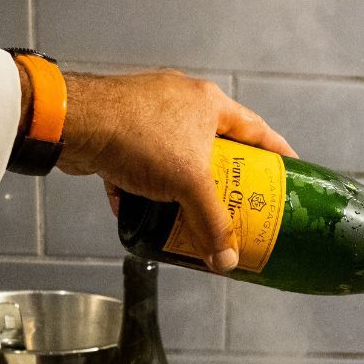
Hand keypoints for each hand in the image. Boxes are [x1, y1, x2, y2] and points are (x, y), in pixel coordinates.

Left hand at [53, 69, 296, 271]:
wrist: (72, 124)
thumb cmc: (138, 137)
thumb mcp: (188, 185)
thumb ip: (213, 224)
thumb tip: (227, 262)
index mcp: (209, 104)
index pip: (258, 130)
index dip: (278, 155)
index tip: (291, 174)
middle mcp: (182, 102)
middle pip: (220, 145)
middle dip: (229, 177)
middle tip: (244, 203)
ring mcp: (149, 112)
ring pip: (180, 155)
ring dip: (186, 185)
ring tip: (196, 212)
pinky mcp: (120, 127)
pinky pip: (145, 162)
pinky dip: (149, 187)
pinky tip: (148, 211)